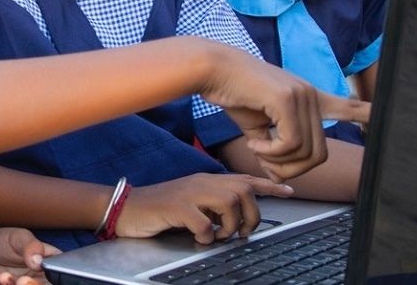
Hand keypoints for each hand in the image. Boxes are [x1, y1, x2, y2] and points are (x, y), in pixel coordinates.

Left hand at [0, 227, 60, 284]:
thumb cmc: (4, 239)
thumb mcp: (18, 237)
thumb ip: (31, 246)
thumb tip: (39, 261)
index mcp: (50, 262)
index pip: (60, 274)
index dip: (51, 279)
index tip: (35, 275)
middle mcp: (40, 277)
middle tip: (21, 280)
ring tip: (2, 275)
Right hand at [115, 173, 294, 243]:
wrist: (128, 207)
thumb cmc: (161, 208)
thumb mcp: (193, 201)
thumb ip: (214, 204)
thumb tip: (236, 219)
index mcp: (208, 180)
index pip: (245, 178)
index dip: (269, 186)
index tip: (288, 192)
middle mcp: (202, 182)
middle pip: (243, 190)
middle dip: (250, 215)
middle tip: (241, 233)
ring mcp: (189, 193)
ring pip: (229, 203)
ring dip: (230, 226)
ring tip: (219, 237)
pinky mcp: (176, 208)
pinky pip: (203, 222)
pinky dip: (207, 236)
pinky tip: (199, 239)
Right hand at [199, 44, 370, 181]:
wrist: (214, 69)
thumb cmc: (233, 94)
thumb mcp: (257, 128)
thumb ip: (272, 151)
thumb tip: (277, 175)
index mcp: (306, 98)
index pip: (345, 106)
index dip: (363, 114)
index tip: (379, 117)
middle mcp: (310, 94)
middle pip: (319, 154)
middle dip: (293, 169)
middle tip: (267, 165)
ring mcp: (301, 95)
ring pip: (305, 151)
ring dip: (278, 161)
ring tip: (256, 149)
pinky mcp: (287, 99)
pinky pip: (289, 144)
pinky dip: (270, 153)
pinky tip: (254, 142)